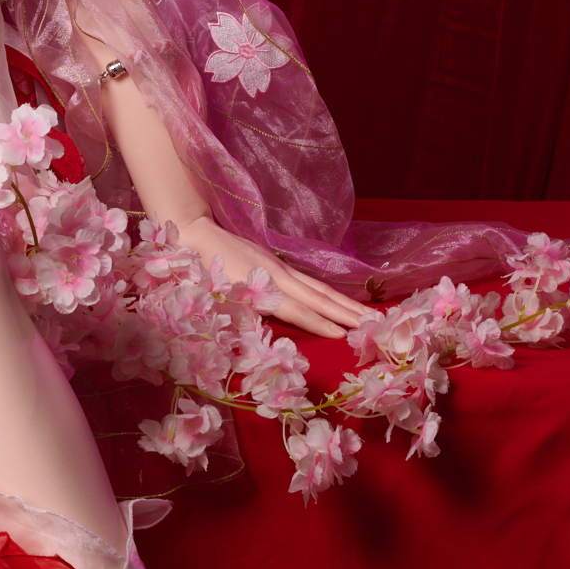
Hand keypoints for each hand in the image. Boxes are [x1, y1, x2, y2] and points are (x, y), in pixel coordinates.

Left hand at [173, 216, 372, 339]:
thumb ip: (242, 315)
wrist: (195, 232)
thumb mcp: (215, 296)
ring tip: (368, 314)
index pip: (297, 310)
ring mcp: (279, 267)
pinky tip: (341, 300)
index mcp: (261, 287)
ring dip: (345, 303)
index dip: (320, 324)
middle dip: (346, 313)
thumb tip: (267, 334)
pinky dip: (329, 292)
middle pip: (318, 297)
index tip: (343, 336)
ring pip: (319, 288)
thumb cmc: (200, 270)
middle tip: (374, 325)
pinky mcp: (277, 263)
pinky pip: (310, 281)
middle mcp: (277, 276)